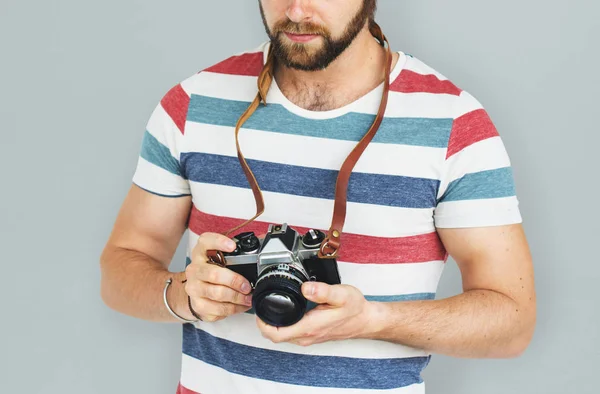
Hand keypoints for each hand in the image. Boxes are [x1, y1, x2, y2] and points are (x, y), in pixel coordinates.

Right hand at [184, 232, 252, 321]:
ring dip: (237, 297)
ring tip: (248, 297)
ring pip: (218, 293)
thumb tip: (262, 241)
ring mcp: (194, 288)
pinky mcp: (198, 305)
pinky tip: (241, 305)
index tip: (233, 246)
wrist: (196, 292)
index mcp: (201, 253)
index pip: (206, 242)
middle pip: (214, 274)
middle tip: (247, 285)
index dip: (219, 242)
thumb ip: (236, 251)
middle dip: (235, 280)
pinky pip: (219, 309)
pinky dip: (234, 308)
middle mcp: (194, 269)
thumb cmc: (212, 271)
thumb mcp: (218, 258)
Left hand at [256, 282, 373, 345]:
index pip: (276, 335)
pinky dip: (283, 324)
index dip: (262, 324)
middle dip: (264, 322)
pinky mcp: (311, 334)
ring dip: (273, 324)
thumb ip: (323, 291)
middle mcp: (307, 336)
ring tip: (270, 306)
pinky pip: (291, 333)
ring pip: (282, 336)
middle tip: (261, 305)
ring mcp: (309, 337)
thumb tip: (306, 287)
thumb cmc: (355, 309)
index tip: (259, 309)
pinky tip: (285, 311)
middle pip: (275, 336)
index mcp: (310, 327)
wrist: (365, 320)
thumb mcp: (341, 295)